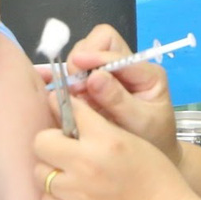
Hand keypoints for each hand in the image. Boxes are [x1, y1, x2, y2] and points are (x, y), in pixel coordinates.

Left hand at [36, 98, 200, 199]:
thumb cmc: (155, 175)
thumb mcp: (131, 139)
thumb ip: (98, 127)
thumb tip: (67, 116)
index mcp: (104, 139)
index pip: (68, 111)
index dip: (60, 107)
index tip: (58, 108)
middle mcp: (85, 163)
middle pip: (42, 142)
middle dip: (51, 142)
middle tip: (64, 149)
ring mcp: (76, 192)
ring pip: (40, 173)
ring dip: (51, 170)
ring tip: (69, 174)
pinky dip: (54, 197)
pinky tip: (71, 195)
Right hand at [64, 25, 180, 164]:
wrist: (152, 157)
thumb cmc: (153, 140)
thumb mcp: (140, 122)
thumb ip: (118, 100)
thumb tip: (93, 77)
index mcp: (147, 72)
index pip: (116, 50)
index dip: (95, 56)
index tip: (76, 66)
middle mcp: (129, 67)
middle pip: (99, 42)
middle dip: (83, 58)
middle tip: (74, 85)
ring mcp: (111, 75)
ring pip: (85, 54)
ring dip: (73, 70)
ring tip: (71, 94)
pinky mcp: (96, 85)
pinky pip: (76, 72)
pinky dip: (62, 76)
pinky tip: (47, 81)